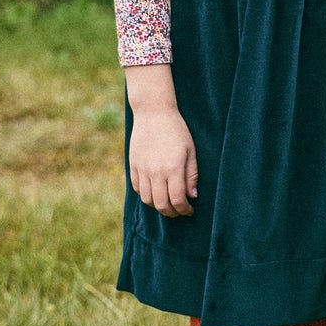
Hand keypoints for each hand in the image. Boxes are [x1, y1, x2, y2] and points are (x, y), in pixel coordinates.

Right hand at [126, 66, 197, 216]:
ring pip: (148, 200)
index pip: (178, 200)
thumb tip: (193, 196)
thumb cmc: (177, 130)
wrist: (153, 113)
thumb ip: (192, 175)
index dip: (185, 210)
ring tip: (167, 202)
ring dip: (158, 206)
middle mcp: (156, 172)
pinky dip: (146, 195)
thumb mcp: (191, 150)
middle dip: (172, 212)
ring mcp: (142, 169)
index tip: (190, 210)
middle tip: (180, 211)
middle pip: (161, 205)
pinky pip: (137, 189)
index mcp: (173, 168)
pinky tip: (155, 191)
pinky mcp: (133, 165)